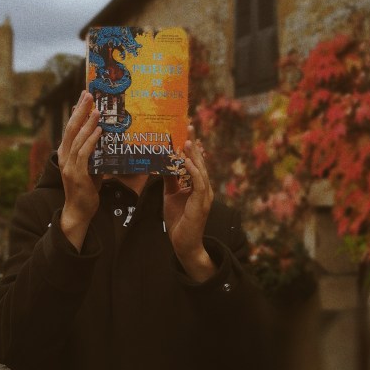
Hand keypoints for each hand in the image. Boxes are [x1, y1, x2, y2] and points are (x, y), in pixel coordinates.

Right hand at [57, 91, 102, 249]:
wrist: (78, 211)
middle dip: (80, 110)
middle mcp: (64, 156)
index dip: (76, 111)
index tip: (83, 96)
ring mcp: (69, 165)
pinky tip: (99, 131)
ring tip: (96, 110)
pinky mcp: (77, 174)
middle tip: (88, 95)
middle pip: (71, 128)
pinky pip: (84, 153)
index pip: (70, 127)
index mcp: (65, 153)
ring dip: (87, 123)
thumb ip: (92, 152)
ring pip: (77, 139)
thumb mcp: (88, 166)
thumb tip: (103, 136)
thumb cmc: (85, 189)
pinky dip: (91, 141)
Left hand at [163, 127, 215, 281]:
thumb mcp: (171, 194)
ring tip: (187, 141)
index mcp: (198, 185)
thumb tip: (164, 163)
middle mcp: (204, 187)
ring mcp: (205, 195)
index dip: (192, 146)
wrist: (183, 243)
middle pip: (200, 161)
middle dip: (194, 144)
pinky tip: (187, 161)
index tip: (186, 130)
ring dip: (194, 155)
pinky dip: (193, 171)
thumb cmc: (178, 220)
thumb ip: (170, 179)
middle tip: (189, 126)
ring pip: (200, 170)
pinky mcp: (201, 203)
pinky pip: (199, 183)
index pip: (195, 161)